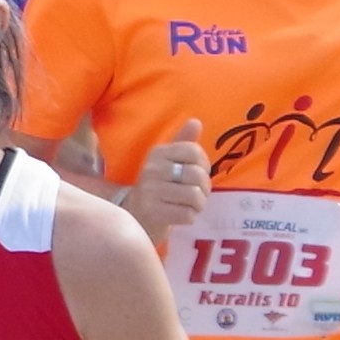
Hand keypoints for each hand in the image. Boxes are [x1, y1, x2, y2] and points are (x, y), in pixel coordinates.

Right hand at [130, 116, 210, 236]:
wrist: (134, 214)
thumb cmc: (158, 185)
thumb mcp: (168, 160)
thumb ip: (183, 142)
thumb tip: (196, 122)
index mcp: (158, 153)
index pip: (194, 151)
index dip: (205, 164)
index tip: (199, 173)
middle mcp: (152, 169)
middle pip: (197, 175)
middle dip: (205, 188)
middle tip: (198, 193)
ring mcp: (150, 191)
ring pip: (194, 196)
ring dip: (199, 204)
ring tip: (192, 205)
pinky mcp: (152, 212)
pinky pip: (187, 214)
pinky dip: (190, 217)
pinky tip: (182, 215)